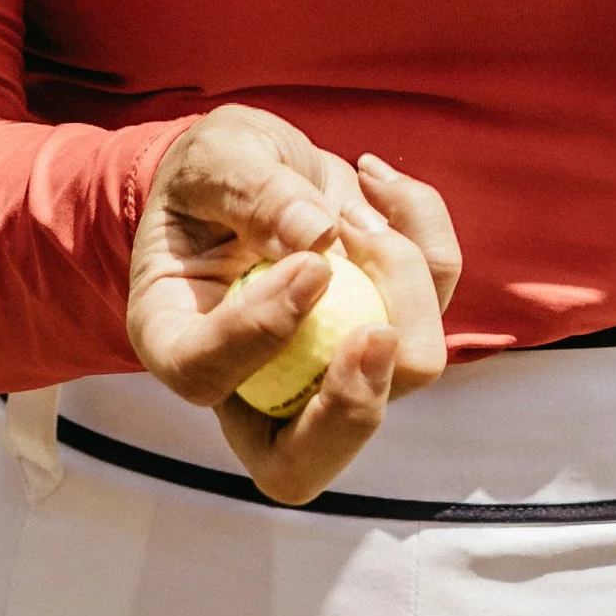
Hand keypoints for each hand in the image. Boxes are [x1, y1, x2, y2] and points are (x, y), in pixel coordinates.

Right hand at [125, 103, 460, 505]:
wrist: (255, 165)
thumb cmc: (214, 170)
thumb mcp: (219, 155)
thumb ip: (254, 190)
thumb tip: (316, 236)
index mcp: (179, 339)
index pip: (205, 377)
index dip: (259, 336)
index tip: (309, 266)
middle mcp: (251, 382)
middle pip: (302, 460)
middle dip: (353, 408)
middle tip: (378, 332)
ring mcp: (326, 370)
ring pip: (399, 376)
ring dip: (405, 279)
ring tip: (360, 197)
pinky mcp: (386, 332)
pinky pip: (435, 298)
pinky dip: (425, 230)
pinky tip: (377, 180)